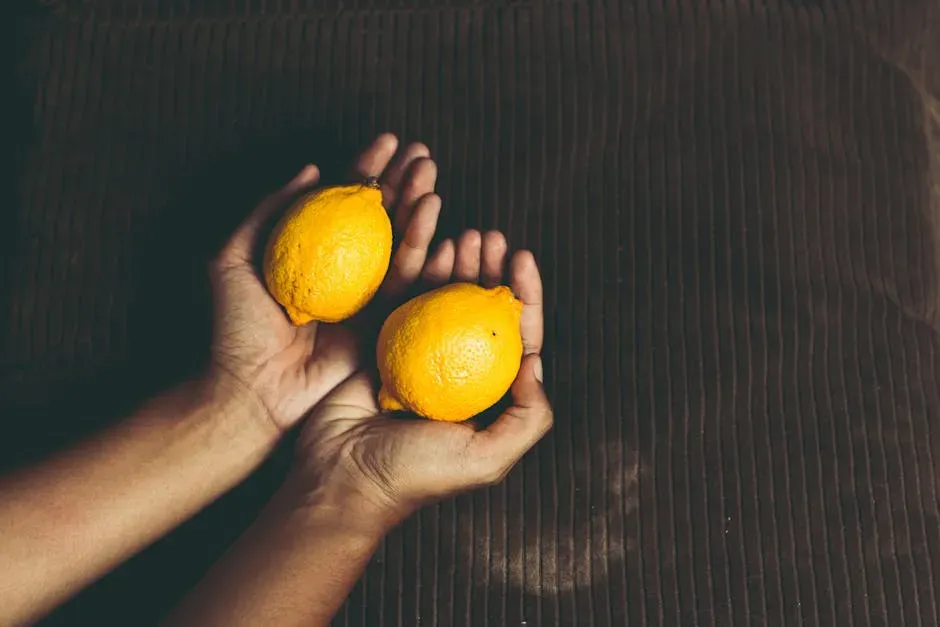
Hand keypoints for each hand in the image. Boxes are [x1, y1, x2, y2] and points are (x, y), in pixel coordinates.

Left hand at [207, 134, 442, 434]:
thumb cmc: (236, 325)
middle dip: (404, 182)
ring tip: (432, 180)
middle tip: (424, 155)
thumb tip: (311, 167)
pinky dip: (425, 255)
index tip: (391, 141)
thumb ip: (268, 211)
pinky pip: (409, 287)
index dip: (369, 168)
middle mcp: (347, 271)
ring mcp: (368, 299)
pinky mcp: (385, 326)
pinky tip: (439, 226)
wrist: (252, 387)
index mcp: (314, 252)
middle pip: (382, 218)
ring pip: (402, 246)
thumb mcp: (234, 256)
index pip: (347, 202)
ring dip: (420, 210)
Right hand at [287, 232, 552, 526]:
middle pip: (483, 311)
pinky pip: (408, 299)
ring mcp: (422, 357)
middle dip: (493, 270)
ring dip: (461, 263)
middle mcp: (459, 373)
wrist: (341, 478)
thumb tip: (535, 361)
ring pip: (448, 299)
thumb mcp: (486, 459)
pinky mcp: (385, 345)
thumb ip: (527, 418)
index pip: (517, 338)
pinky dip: (422, 272)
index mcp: (488, 397)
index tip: (522, 260)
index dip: (526, 297)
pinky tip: (434, 247)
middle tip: (492, 237)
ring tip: (469, 234)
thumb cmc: (414, 475)